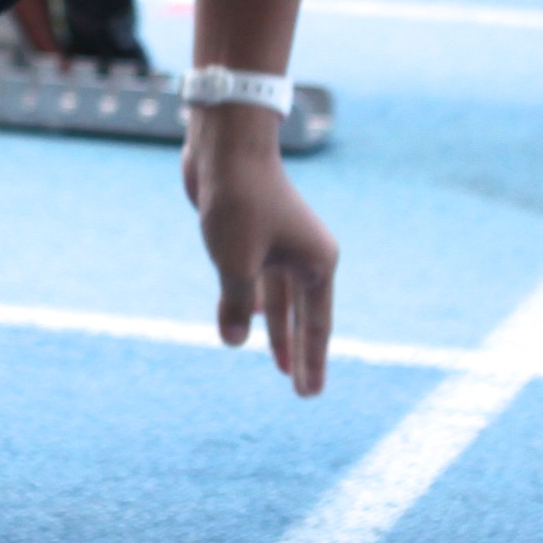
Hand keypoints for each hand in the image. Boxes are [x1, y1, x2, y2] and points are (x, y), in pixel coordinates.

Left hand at [182, 103, 334, 395]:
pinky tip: (249, 326)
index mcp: (316, 264)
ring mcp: (281, 245)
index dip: (311, 363)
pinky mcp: (254, 235)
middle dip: (300, 353)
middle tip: (303, 390)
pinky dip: (256, 305)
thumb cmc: (239, 201)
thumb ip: (237, 307)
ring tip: (280, 367)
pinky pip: (259, 282)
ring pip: (281, 301)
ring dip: (277, 333)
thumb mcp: (236, 264)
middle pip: (304, 317)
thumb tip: (235, 341)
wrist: (226, 146)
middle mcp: (305, 256)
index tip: (309, 395)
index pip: (315, 327)